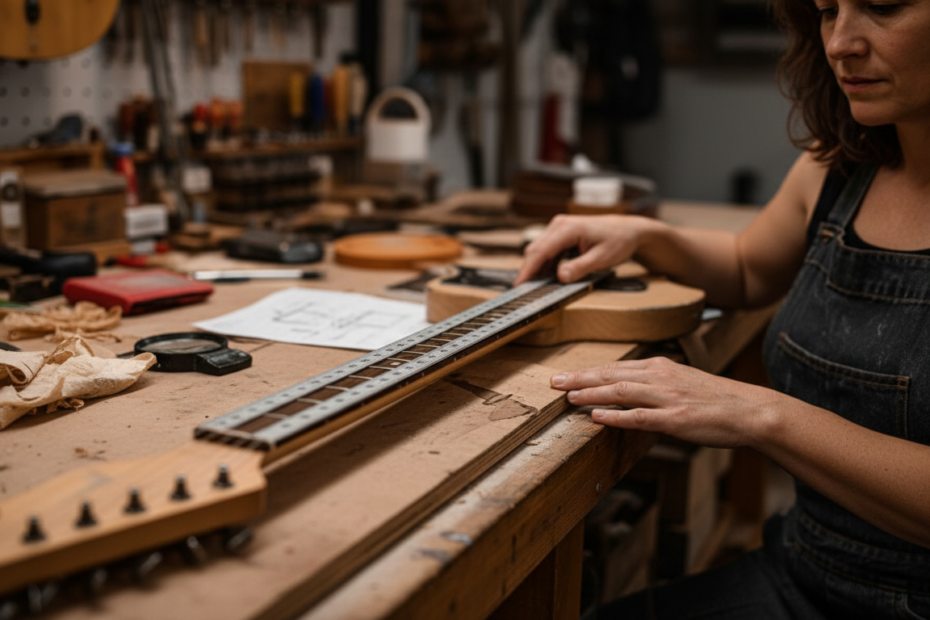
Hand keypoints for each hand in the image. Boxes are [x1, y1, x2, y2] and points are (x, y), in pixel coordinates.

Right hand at [514, 214, 647, 284]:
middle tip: (524, 292)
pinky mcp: (561, 233)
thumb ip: (580, 268)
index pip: (541, 251)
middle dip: (529, 271)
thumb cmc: (619, 240)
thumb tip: (561, 277)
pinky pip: (547, 250)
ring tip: (535, 287)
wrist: (629, 230)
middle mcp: (559, 224)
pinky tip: (547, 277)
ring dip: (537, 268)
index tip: (519, 285)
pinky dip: (545, 264)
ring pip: (539, 250)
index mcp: (568, 228)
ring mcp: (559, 227)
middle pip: (535, 250)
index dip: (528, 270)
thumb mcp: (602, 258)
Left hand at [551, 356, 780, 448]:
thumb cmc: (716, 399)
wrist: (750, 410)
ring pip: (621, 391)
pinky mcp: (675, 419)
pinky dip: (616, 416)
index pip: (615, 367)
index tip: (565, 374)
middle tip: (553, 381)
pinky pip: (639, 417)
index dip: (587, 371)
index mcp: (660, 367)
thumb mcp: (682, 382)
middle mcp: (660, 378)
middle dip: (580, 378)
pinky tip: (597, 416)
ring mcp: (666, 398)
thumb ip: (655, 384)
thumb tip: (628, 391)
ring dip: (591, 394)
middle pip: (611, 375)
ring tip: (567, 397)